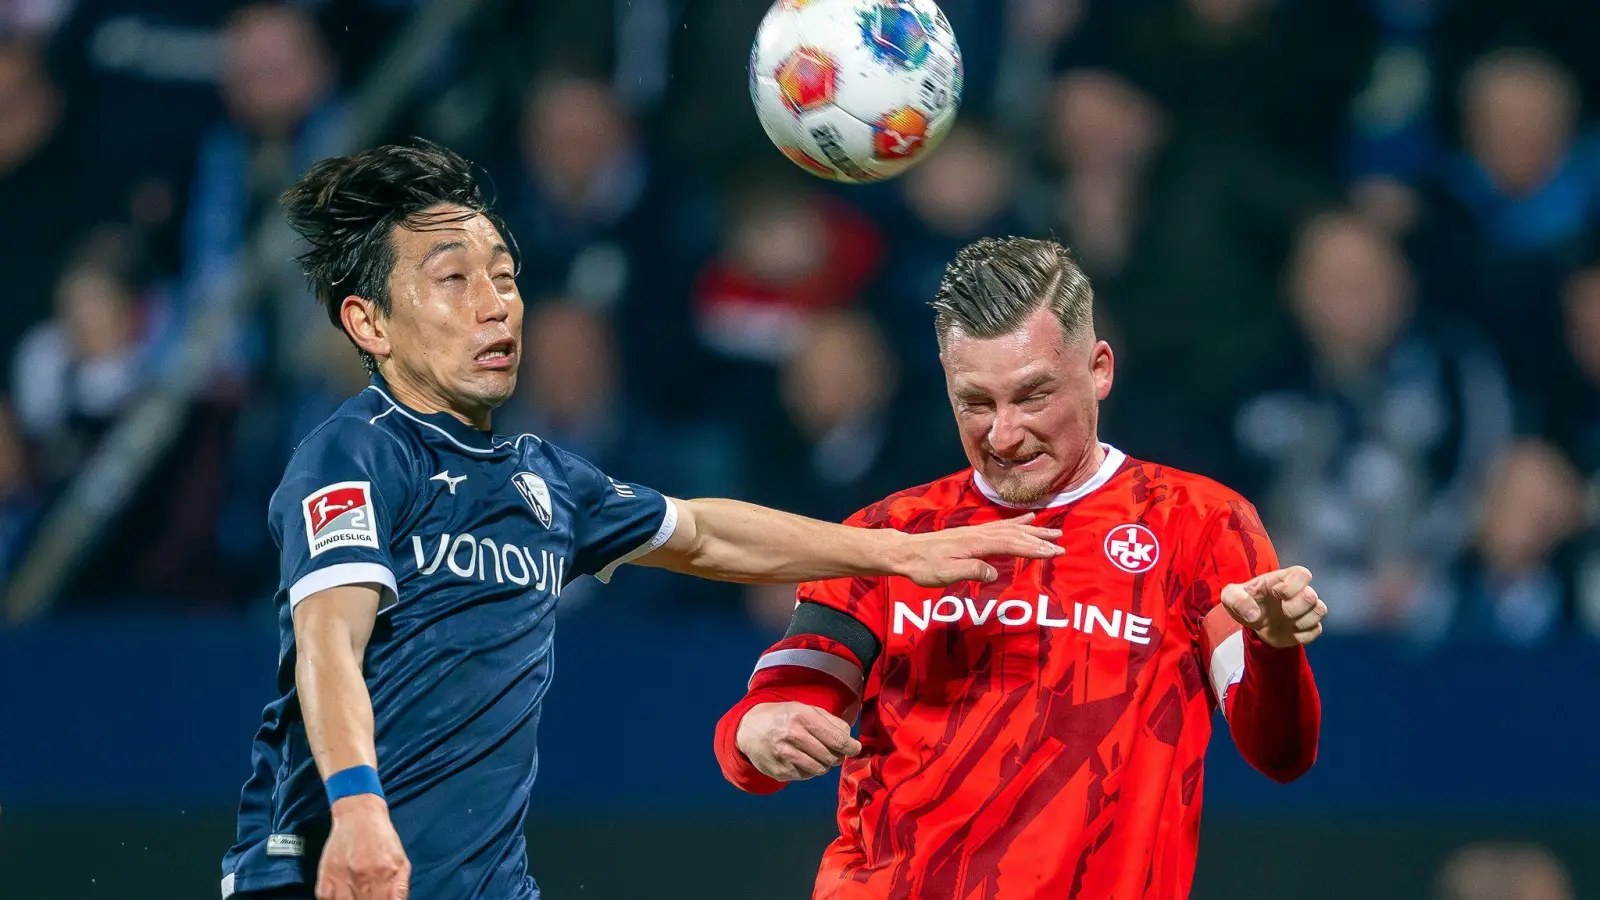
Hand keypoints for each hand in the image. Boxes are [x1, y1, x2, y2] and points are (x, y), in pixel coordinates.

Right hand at [316, 794, 409, 899]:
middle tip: (367, 895)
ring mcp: (342, 880)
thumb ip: (400, 888)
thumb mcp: (401, 861)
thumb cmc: (381, 838)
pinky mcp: (325, 877)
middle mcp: (363, 880)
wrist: (359, 815)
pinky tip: (342, 894)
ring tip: (356, 895)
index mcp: (384, 876)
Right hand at [736, 702, 861, 782]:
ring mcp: (784, 756)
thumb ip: (830, 721)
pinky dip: (810, 769)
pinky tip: (803, 759)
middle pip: (831, 756)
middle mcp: (792, 736)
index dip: (851, 746)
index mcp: (802, 716)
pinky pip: (807, 775)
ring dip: (825, 764)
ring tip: (819, 755)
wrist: (749, 730)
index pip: (836, 739)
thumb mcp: (805, 708)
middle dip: (838, 756)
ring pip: (820, 769)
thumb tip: (849, 739)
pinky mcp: (780, 771)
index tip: (855, 748)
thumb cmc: (784, 717)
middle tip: (836, 752)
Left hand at [895, 513, 1063, 586]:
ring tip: (1053, 530)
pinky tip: (1026, 520)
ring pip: (1010, 529)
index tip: (1053, 552)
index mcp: (975, 544)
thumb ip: (970, 571)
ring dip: (1033, 530)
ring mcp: (976, 532)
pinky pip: (1001, 526)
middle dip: (1039, 539)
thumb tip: (993, 572)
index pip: (1010, 545)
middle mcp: (979, 534)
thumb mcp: (945, 573)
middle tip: (1061, 543)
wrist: (905, 552)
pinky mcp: (972, 533)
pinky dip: (1017, 523)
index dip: (1033, 548)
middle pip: (1015, 534)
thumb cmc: (924, 566)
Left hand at [1220, 566, 1326, 648]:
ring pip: (1320, 611)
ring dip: (1302, 621)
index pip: (1303, 574)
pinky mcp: (1308, 626)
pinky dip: (1303, 635)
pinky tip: (1291, 633)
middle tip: (1283, 611)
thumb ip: (1236, 599)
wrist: (1252, 621)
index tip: (1276, 593)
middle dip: (1296, 607)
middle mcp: (1298, 592)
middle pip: (1312, 596)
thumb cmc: (1244, 601)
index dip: (1292, 586)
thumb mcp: (1230, 596)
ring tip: (1287, 622)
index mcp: (1283, 579)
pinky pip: (1317, 630)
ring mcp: (1305, 610)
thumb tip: (1254, 614)